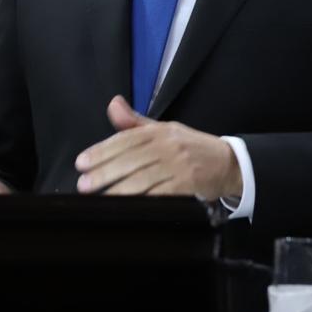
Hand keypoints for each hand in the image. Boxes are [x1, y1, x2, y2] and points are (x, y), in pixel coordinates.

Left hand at [74, 95, 242, 199]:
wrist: (228, 163)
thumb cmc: (192, 148)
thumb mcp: (165, 130)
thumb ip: (135, 123)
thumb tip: (113, 104)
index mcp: (160, 131)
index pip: (126, 139)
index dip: (102, 150)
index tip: (82, 162)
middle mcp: (169, 145)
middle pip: (132, 159)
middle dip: (105, 172)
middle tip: (84, 183)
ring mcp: (180, 165)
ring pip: (145, 178)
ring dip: (120, 189)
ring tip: (100, 198)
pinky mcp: (189, 185)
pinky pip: (163, 194)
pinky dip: (145, 201)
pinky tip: (129, 206)